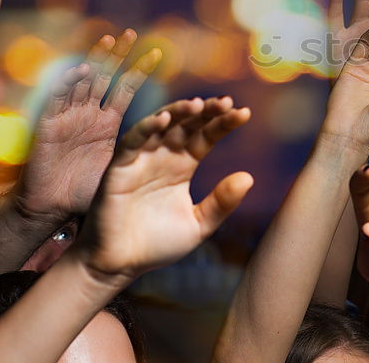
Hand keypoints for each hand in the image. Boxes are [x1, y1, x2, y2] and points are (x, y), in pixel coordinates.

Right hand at [15, 30, 160, 220]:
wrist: (50, 210)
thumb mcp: (119, 170)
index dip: (139, 71)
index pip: (125, 89)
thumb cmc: (84, 194)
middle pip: (104, 77)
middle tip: (132, 33)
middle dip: (117, 56)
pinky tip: (83, 70)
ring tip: (109, 41)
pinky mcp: (49, 126)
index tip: (157, 52)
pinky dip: (68, 83)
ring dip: (94, 60)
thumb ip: (142, 157)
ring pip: (82, 82)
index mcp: (106, 123)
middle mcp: (87, 114)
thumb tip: (181, 157)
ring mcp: (68, 117)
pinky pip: (58, 99)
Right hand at [76, 96, 252, 283]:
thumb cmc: (157, 244)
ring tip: (198, 104)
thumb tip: (249, 177)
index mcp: (184, 165)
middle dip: (206, 111)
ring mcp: (141, 160)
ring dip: (178, 111)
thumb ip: (222, 203)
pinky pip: (132, 142)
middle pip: (187, 124)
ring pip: (160, 125)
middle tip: (226, 102)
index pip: (207, 136)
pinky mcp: (119, 168)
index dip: (224, 123)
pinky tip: (164, 119)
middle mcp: (164, 157)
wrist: (119, 265)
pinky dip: (146, 128)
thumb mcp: (199, 224)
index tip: (245, 114)